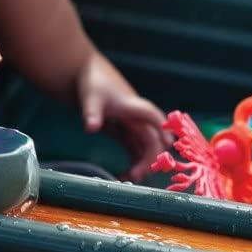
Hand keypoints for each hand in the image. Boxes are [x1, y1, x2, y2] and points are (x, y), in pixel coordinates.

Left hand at [75, 51, 166, 180]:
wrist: (85, 73)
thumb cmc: (92, 82)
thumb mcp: (91, 98)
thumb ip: (92, 113)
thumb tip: (90, 128)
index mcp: (135, 107)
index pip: (154, 118)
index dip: (162, 132)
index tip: (165, 147)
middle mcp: (138, 117)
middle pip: (153, 140)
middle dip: (150, 159)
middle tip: (135, 176)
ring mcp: (132, 125)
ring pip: (145, 148)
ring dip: (142, 164)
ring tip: (127, 179)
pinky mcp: (124, 130)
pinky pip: (135, 149)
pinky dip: (134, 162)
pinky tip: (124, 175)